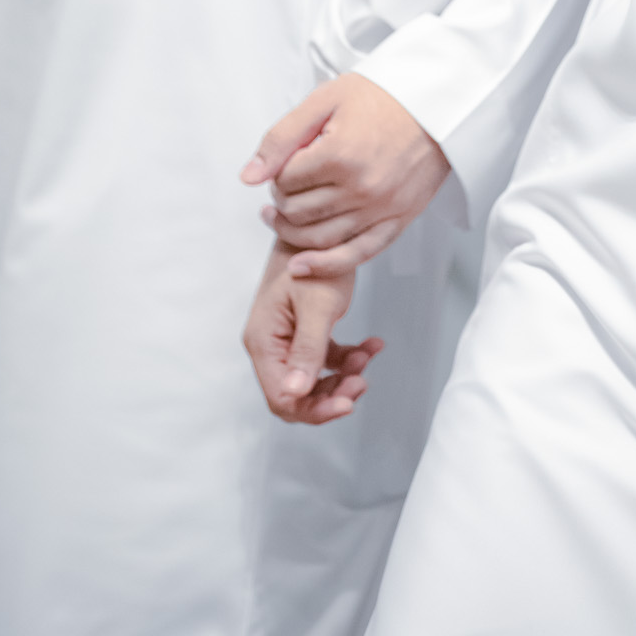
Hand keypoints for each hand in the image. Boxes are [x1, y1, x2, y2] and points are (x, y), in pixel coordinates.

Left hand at [241, 73, 450, 278]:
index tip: (283, 163)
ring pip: (319, 238)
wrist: (437, 105)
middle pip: (298, 212)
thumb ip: (282, 137)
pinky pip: (357, 255)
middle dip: (281, 200)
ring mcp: (381, 209)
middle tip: (283, 185)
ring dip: (291, 232)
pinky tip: (302, 265)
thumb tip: (248, 176)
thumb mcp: (326, 100)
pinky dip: (325, 265)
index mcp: (340, 156)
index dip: (276, 173)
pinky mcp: (398, 221)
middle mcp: (361, 188)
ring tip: (280, 217)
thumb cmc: (384, 96)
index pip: (285, 181)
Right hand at [243, 241, 382, 422]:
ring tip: (366, 357)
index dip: (313, 409)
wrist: (320, 226)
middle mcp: (271, 344)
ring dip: (342, 375)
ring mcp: (287, 337)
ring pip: (313, 378)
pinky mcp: (304, 330)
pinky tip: (371, 346)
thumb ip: (308, 350)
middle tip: (361, 383)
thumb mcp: (317, 305)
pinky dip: (348, 356)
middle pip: (297, 392)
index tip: (347, 404)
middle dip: (331, 394)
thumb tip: (295, 393)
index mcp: (264, 340)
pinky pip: (325, 357)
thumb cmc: (313, 257)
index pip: (281, 395)